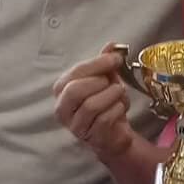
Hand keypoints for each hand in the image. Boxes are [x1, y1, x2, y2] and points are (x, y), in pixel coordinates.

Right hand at [53, 45, 134, 159]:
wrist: (116, 133)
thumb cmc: (106, 103)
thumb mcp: (106, 79)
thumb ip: (105, 63)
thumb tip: (111, 45)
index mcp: (62, 90)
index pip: (74, 73)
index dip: (97, 64)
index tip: (116, 59)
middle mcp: (63, 109)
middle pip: (74, 90)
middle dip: (99, 82)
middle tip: (113, 82)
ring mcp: (75, 126)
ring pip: (91, 105)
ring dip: (112, 96)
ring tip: (119, 94)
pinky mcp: (91, 137)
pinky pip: (105, 119)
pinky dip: (118, 109)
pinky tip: (121, 107)